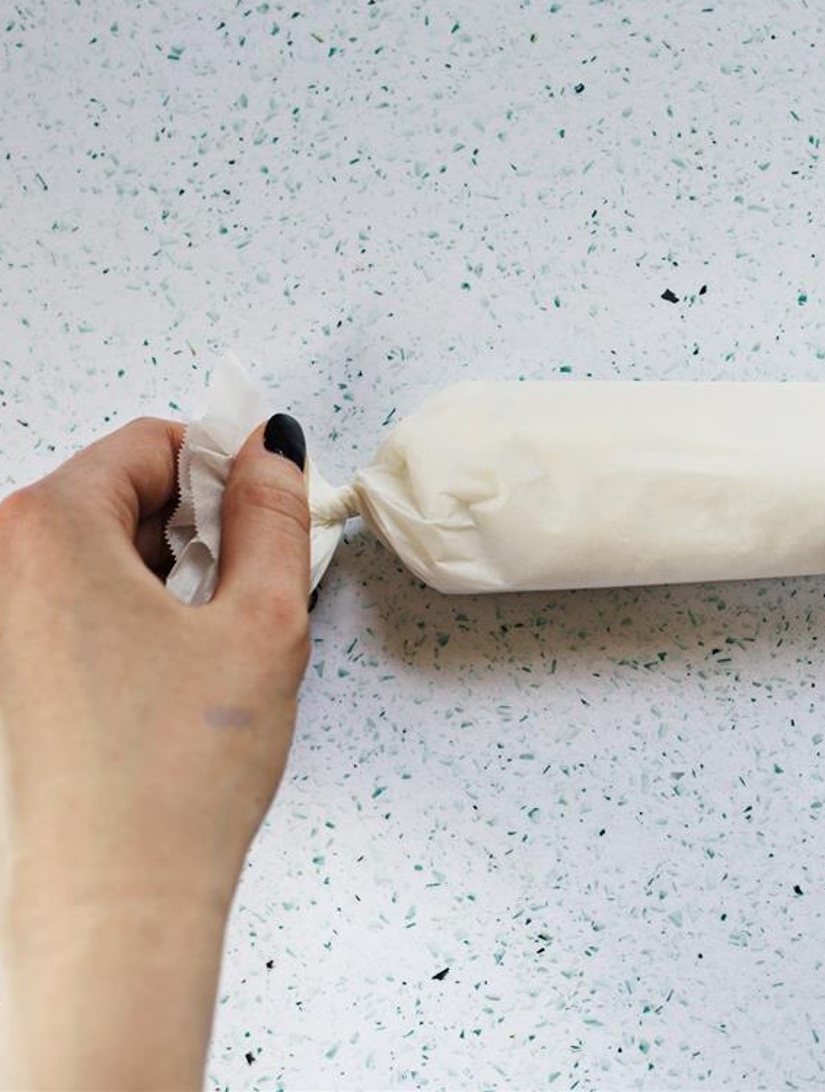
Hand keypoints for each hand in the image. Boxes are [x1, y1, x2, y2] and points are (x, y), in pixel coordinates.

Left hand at [0, 414, 311, 1088]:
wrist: (114, 904)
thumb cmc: (176, 776)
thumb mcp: (262, 621)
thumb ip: (274, 515)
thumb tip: (273, 452)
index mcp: (44, 532)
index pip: (148, 444)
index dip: (225, 467)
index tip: (269, 505)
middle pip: (115, 495)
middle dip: (194, 528)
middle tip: (249, 592)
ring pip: (95, 555)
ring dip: (164, 576)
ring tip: (209, 649)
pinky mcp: (3, 676)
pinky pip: (69, 607)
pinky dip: (127, 618)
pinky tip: (168, 680)